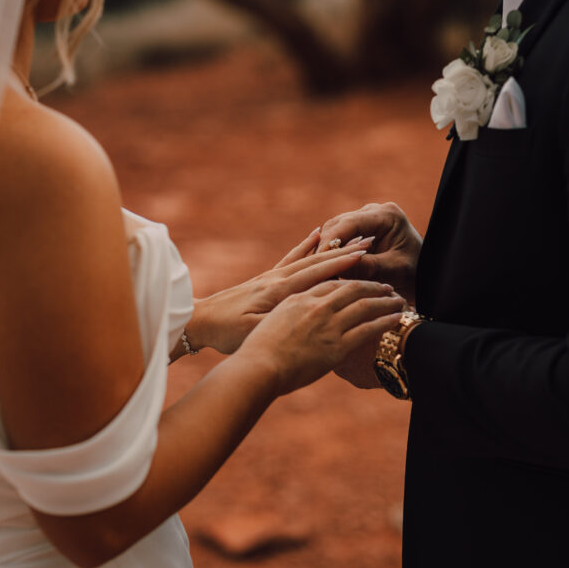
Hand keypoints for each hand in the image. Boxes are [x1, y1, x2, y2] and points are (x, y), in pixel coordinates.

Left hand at [186, 229, 376, 354]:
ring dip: (331, 247)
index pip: (317, 273)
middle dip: (344, 250)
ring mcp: (271, 276)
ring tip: (353, 236)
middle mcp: (277, 278)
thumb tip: (306, 315)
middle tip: (370, 240)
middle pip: (316, 260)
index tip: (365, 252)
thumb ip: (281, 321)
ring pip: (307, 257)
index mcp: (278, 291)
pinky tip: (315, 234)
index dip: (342, 263)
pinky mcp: (264, 279)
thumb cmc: (226, 333)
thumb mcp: (254, 333)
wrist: (199, 322)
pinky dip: (306, 245)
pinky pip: (291, 258)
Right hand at [236, 279, 405, 395]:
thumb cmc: (258, 352)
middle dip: (373, 286)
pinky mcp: (337, 346)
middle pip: (352, 288)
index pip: (331, 283)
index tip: (361, 281)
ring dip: (385, 301)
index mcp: (298, 298)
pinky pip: (368, 328)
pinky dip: (385, 321)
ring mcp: (327, 325)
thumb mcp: (271, 325)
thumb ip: (290, 319)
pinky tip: (396, 319)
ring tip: (398, 300)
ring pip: (365, 306)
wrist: (258, 368)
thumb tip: (299, 324)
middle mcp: (315, 307)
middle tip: (387, 287)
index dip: (350, 279)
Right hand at [317, 203, 421, 303]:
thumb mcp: (395, 271)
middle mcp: (374, 212)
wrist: (424, 275)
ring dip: (324, 251)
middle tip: (314, 269)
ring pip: (332, 231)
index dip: (330, 242)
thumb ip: (369, 267)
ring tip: (318, 271)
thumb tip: (339, 266)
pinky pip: (337, 238)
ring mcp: (365, 219)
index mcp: (387, 215)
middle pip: (337, 225)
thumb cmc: (415, 274)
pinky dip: (329, 253)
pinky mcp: (359, 230)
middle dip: (324, 247)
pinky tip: (324, 270)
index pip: (349, 223)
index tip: (318, 262)